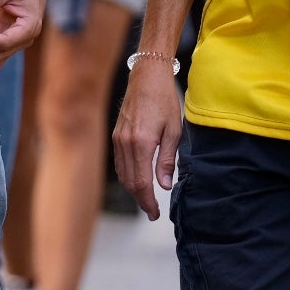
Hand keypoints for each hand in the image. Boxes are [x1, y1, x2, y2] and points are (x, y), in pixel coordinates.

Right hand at [112, 59, 183, 221]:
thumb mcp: (174, 130)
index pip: (141, 183)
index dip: (148, 202)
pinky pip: (119, 162)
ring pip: (122, 174)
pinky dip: (127, 175)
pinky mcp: (116, 134)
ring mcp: (118, 139)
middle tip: (153, 211)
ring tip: (147, 199)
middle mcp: (126, 143)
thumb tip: (164, 185)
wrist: (147, 76)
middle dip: (141, 199)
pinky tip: (137, 179)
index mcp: (142, 143)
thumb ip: (167, 160)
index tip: (155, 213)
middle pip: (130, 182)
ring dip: (133, 189)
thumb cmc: (164, 99)